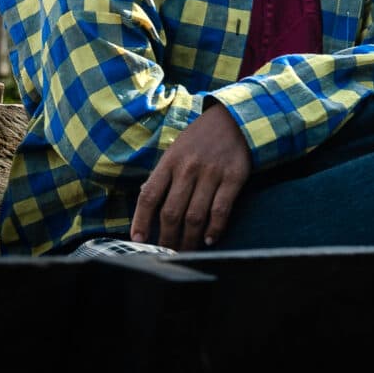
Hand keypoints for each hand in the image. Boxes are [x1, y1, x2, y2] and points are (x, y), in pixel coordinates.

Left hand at [133, 104, 252, 249]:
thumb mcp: (175, 151)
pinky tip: (209, 239)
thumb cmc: (200, 139)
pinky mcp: (233, 178)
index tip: (138, 239)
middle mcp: (188, 168)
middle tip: (166, 253)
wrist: (235, 120)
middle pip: (171, 212)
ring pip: (195, 215)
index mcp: (169, 161)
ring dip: (188, 239)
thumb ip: (163, 175)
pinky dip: (214, 228)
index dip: (140, 220)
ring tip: (185, 251)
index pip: (149, 196)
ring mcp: (211, 174)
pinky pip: (221, 210)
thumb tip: (147, 202)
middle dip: (166, 238)